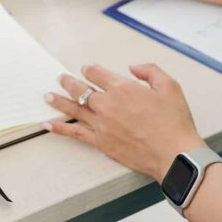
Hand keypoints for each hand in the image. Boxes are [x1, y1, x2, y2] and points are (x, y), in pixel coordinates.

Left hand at [45, 63, 205, 181]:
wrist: (174, 154)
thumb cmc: (174, 121)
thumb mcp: (170, 86)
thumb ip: (150, 71)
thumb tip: (133, 67)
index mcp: (123, 88)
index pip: (99, 74)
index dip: (90, 69)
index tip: (85, 67)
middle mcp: (108, 104)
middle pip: (81, 90)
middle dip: (69, 82)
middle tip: (60, 78)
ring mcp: (102, 125)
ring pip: (74, 109)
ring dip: (59, 101)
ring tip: (47, 96)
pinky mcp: (101, 143)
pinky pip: (75, 132)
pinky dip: (60, 128)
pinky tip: (48, 125)